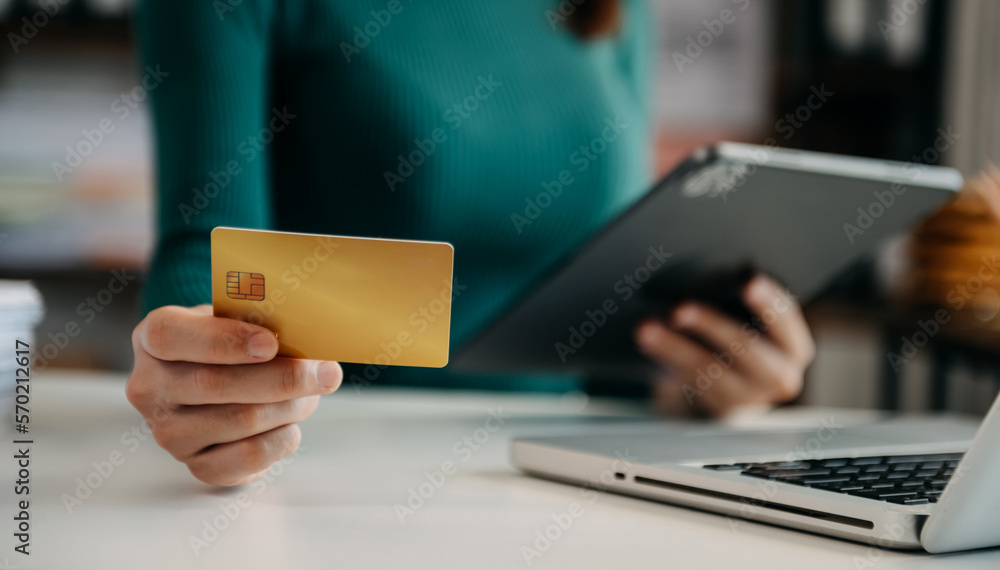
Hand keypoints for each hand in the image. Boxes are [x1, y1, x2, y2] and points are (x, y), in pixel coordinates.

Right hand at [125, 305, 341, 485]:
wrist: (222, 380)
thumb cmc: (234, 343)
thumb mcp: (236, 318)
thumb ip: (258, 320)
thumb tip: (307, 336)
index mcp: (152, 338)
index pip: (170, 336)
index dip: (224, 340)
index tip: (271, 343)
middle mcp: (149, 388)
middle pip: (215, 384)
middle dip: (281, 378)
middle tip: (326, 372)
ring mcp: (168, 432)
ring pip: (239, 421)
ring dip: (290, 406)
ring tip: (313, 393)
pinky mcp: (196, 465)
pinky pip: (246, 457)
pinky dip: (281, 439)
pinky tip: (292, 423)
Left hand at [634, 275, 814, 417]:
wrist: (736, 387)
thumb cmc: (742, 334)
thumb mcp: (750, 317)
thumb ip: (737, 298)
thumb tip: (706, 278)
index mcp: (793, 347)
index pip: (785, 319)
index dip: (768, 301)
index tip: (748, 280)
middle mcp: (778, 377)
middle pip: (743, 348)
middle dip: (709, 324)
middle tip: (678, 307)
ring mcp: (747, 398)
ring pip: (707, 369)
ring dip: (672, 345)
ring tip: (645, 326)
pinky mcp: (717, 410)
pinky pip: (688, 383)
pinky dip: (665, 358)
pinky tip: (646, 340)